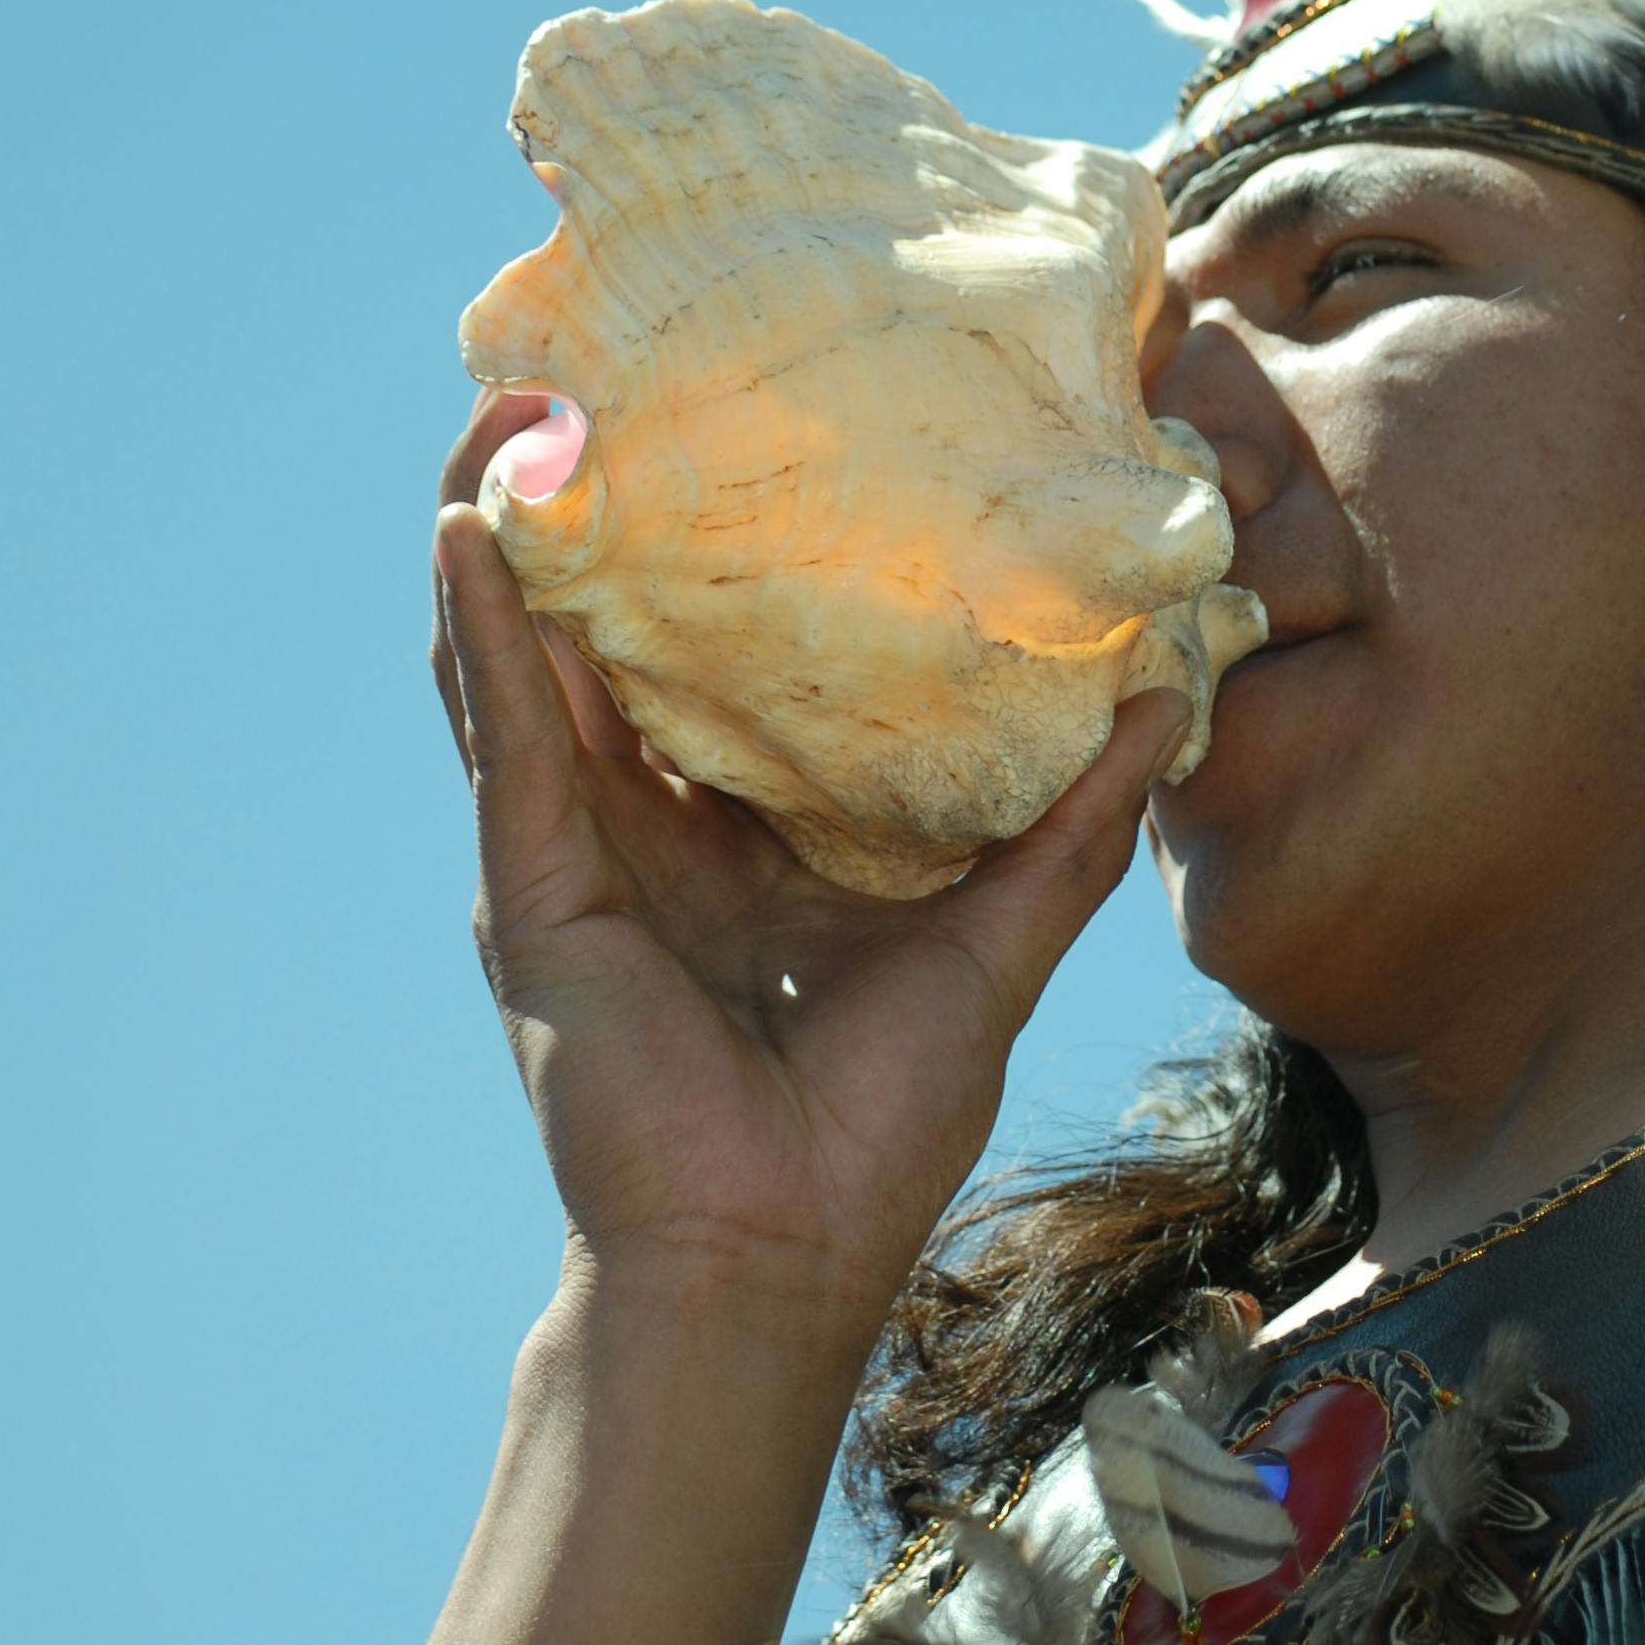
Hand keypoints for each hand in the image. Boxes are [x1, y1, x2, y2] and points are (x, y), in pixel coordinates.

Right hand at [433, 393, 1183, 1372]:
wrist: (778, 1267)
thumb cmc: (873, 1131)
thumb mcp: (995, 944)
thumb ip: (1072, 827)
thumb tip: (1170, 694)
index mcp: (740, 837)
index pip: (720, 664)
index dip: (722, 555)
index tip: (755, 432)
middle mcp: (646, 828)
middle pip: (604, 634)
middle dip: (599, 510)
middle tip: (615, 377)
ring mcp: (575, 855)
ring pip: (520, 659)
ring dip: (508, 532)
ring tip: (517, 409)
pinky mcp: (534, 894)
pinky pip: (498, 737)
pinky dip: (481, 631)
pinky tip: (474, 529)